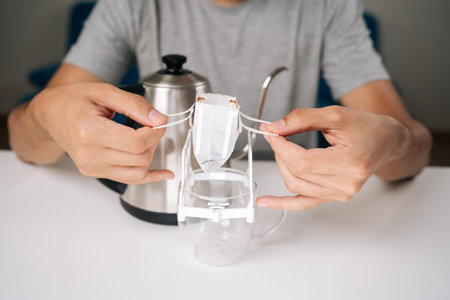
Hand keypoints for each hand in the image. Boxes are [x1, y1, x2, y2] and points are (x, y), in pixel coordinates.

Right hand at [29, 82, 173, 183]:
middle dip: (154, 141)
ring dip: (150, 154)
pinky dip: (149, 176)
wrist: (51, 114)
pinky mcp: (95, 173)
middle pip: (140, 157)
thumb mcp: (104, 92)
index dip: (155, 132)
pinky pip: (130, 180)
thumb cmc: (73, 101)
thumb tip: (158, 119)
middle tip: (151, 126)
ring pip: (138, 171)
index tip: (159, 122)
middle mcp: (89, 154)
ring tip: (145, 138)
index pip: (136, 142)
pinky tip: (163, 174)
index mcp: (89, 131)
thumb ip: (134, 104)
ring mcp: (91, 166)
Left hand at [257, 105, 407, 210]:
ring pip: (295, 185)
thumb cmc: (365, 127)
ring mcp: (341, 194)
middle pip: (297, 172)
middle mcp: (347, 184)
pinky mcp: (333, 197)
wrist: (385, 141)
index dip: (281, 146)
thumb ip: (302, 119)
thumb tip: (274, 128)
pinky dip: (282, 203)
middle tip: (276, 133)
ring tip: (282, 147)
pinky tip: (264, 201)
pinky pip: (302, 203)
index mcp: (351, 163)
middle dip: (280, 152)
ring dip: (282, 165)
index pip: (303, 161)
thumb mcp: (334, 114)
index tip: (271, 132)